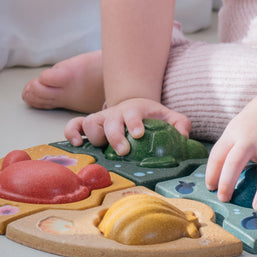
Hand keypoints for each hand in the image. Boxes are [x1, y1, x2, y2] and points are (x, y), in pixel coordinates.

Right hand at [64, 99, 191, 156]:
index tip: (139, 133)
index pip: (133, 114)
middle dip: (115, 135)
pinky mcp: (88, 125)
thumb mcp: (167, 116)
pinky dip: (72, 132)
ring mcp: (101, 119)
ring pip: (90, 123)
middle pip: (110, 121)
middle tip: (124, 150)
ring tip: (101, 147)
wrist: (133, 106)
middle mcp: (115, 114)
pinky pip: (74, 125)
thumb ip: (180, 124)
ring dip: (94, 135)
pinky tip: (77, 144)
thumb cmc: (149, 116)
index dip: (134, 123)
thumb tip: (184, 137)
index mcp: (135, 110)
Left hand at [204, 91, 256, 211]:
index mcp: (234, 134)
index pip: (217, 155)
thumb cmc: (255, 119)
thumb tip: (218, 177)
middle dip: (227, 183)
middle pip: (235, 163)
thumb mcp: (236, 128)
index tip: (211, 188)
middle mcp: (250, 140)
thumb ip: (228, 148)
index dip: (211, 173)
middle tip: (224, 199)